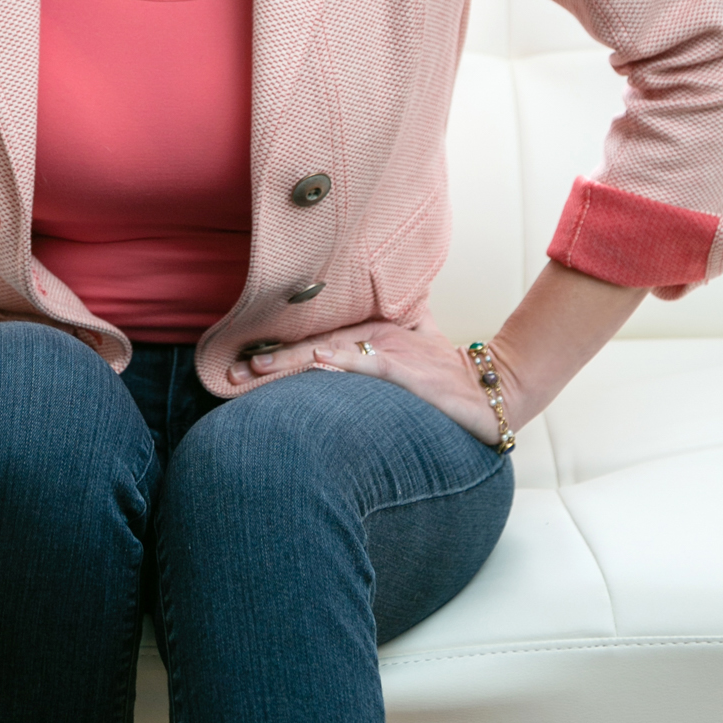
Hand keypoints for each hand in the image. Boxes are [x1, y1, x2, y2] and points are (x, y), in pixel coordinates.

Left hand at [225, 311, 503, 445]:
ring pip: (330, 352)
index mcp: (368, 333)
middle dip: (270, 359)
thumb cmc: (440, 375)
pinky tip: (319, 360)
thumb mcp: (401, 358)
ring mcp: (389, 350)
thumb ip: (368, 356)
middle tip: (233, 370)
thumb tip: (326, 361)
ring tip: (258, 366)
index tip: (237, 364)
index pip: (312, 341)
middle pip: (311, 345)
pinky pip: (370, 364)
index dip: (275, 350)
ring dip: (293, 360)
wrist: (489, 389)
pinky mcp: (407, 369)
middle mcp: (373, 336)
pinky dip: (344, 362)